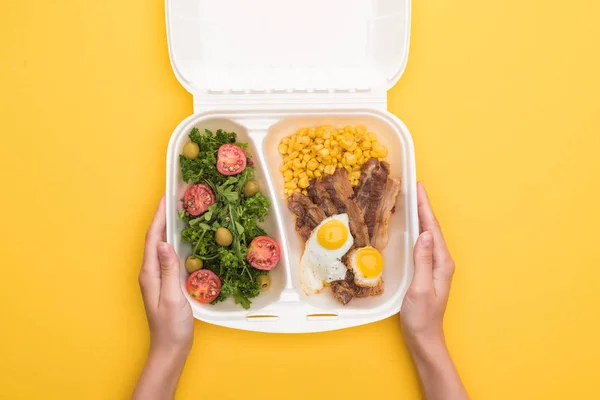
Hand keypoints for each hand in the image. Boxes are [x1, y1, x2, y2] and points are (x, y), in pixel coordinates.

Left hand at [133, 196, 192, 399]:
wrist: (170, 348)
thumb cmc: (172, 326)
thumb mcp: (173, 297)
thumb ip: (169, 270)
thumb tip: (163, 243)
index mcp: (149, 273)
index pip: (152, 238)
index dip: (158, 217)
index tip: (166, 197)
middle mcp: (150, 272)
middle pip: (154, 238)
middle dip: (162, 217)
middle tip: (173, 198)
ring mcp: (156, 277)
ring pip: (159, 245)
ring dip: (166, 227)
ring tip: (177, 211)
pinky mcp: (164, 282)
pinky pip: (166, 254)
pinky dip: (172, 240)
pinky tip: (181, 238)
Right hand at [400, 183, 467, 399]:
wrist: (424, 338)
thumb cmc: (421, 317)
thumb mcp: (420, 289)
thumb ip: (423, 261)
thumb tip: (425, 234)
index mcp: (442, 263)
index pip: (432, 229)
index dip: (425, 207)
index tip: (419, 188)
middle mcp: (441, 262)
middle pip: (432, 228)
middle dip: (423, 207)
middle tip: (414, 187)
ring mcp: (435, 266)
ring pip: (428, 235)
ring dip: (421, 217)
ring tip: (412, 200)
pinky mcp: (427, 271)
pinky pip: (423, 244)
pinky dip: (417, 230)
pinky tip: (410, 227)